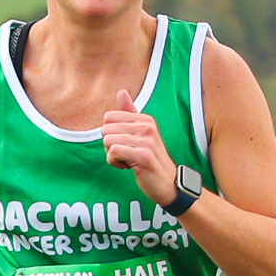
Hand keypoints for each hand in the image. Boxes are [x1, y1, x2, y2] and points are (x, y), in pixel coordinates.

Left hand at [100, 90, 177, 204]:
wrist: (169, 184)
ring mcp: (146, 141)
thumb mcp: (142, 134)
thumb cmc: (151, 159)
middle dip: (109, 146)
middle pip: (106, 129)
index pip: (108, 117)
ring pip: (108, 141)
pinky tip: (128, 167)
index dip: (111, 133)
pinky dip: (115, 163)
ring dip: (112, 156)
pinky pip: (113, 153)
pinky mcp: (143, 156)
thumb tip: (121, 92)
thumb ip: (130, 113)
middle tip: (126, 155)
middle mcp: (147, 126)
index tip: (125, 144)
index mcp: (145, 119)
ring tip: (128, 161)